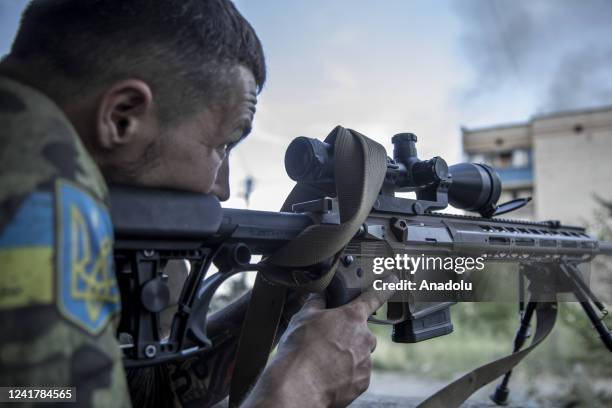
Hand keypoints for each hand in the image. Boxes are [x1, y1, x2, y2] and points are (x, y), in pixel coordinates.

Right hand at [243, 276, 396, 406]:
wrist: (299, 385)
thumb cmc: (300, 349)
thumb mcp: (303, 317)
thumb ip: (316, 302)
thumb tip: (319, 295)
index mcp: (351, 317)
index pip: (373, 297)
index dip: (384, 287)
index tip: (393, 281)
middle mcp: (364, 337)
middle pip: (362, 333)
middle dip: (348, 336)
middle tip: (327, 343)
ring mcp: (365, 361)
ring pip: (359, 355)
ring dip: (346, 356)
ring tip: (323, 361)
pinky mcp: (362, 382)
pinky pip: (356, 374)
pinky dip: (345, 374)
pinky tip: (328, 374)